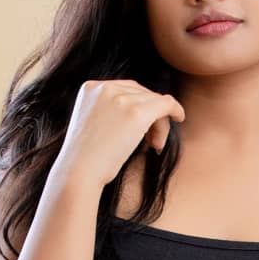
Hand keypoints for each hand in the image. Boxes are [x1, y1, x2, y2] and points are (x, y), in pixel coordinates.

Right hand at [58, 78, 185, 187]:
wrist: (78, 172)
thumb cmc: (85, 160)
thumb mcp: (91, 126)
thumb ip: (108, 113)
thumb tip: (139, 113)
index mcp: (91, 88)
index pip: (125, 89)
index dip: (138, 107)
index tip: (141, 131)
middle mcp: (105, 87)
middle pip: (141, 93)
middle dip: (150, 115)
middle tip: (152, 141)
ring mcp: (121, 98)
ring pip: (154, 101)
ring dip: (159, 123)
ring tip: (155, 145)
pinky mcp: (136, 112)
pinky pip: (165, 104)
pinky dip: (175, 109)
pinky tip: (180, 118)